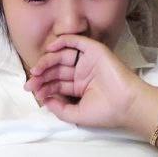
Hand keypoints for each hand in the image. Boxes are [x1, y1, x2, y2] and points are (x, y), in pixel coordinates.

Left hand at [23, 33, 145, 129]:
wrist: (125, 104)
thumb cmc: (105, 112)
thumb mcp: (76, 115)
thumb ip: (59, 109)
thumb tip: (45, 100)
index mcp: (79, 88)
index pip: (57, 84)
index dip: (44, 87)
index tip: (33, 91)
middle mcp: (82, 74)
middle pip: (57, 70)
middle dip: (42, 76)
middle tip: (31, 82)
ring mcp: (87, 62)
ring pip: (62, 57)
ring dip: (48, 61)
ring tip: (37, 70)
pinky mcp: (94, 51)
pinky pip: (76, 42)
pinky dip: (62, 42)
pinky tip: (50, 49)